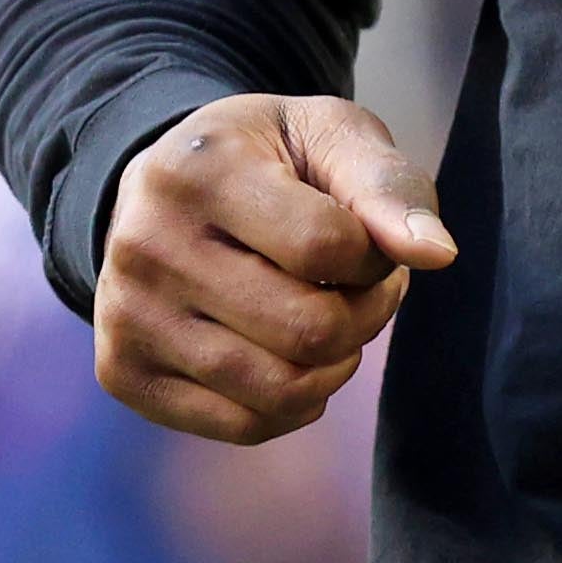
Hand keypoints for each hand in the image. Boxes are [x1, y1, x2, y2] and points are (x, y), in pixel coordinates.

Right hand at [92, 92, 453, 444]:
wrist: (165, 185)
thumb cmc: (268, 159)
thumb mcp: (329, 136)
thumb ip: (389, 187)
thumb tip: (438, 254)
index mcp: (196, 171)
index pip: (327, 247)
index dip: (374, 256)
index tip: (364, 240)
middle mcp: (144, 246)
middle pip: (308, 330)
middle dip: (364, 316)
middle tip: (359, 287)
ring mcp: (125, 316)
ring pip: (280, 390)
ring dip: (336, 365)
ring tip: (331, 319)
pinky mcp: (123, 372)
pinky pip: (244, 426)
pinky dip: (294, 405)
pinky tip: (290, 357)